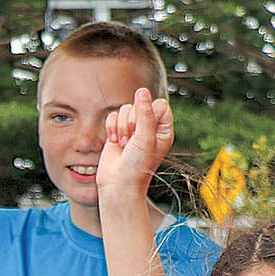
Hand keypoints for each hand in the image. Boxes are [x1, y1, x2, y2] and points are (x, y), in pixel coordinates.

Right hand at [96, 87, 172, 206]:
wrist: (117, 184)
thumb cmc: (136, 167)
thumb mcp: (145, 138)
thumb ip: (145, 113)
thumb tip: (142, 91)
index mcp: (163, 129)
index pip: (159, 104)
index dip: (148, 113)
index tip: (144, 129)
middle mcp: (149, 127)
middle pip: (139, 105)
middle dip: (131, 122)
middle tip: (131, 141)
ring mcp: (133, 129)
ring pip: (125, 109)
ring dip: (120, 126)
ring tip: (123, 144)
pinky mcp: (117, 131)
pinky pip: (113, 116)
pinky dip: (111, 127)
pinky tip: (114, 142)